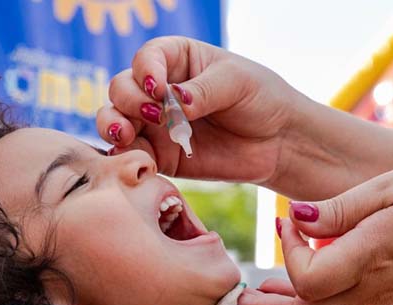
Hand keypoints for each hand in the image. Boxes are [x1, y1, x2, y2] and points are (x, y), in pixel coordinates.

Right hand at [98, 36, 303, 185]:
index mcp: (177, 59)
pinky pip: (134, 155)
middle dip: (129, 100)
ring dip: (113, 125)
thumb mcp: (236, 82)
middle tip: (154, 115)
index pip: (146, 58)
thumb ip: (202, 90)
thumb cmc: (261, 99)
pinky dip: (127, 156)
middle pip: (122, 88)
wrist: (279, 141)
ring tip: (126, 134)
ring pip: (116, 119)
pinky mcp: (162, 156)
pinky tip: (135, 158)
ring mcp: (157, 124)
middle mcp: (159, 90)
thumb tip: (173, 102)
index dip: (145, 72)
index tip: (158, 88)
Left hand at [237, 164, 392, 304]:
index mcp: (374, 254)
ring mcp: (386, 297)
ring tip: (257, 301)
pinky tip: (298, 294)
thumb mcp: (389, 186)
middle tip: (236, 301)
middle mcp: (377, 286)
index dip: (288, 255)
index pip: (311, 279)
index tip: (286, 222)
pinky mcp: (392, 297)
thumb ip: (338, 208)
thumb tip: (295, 221)